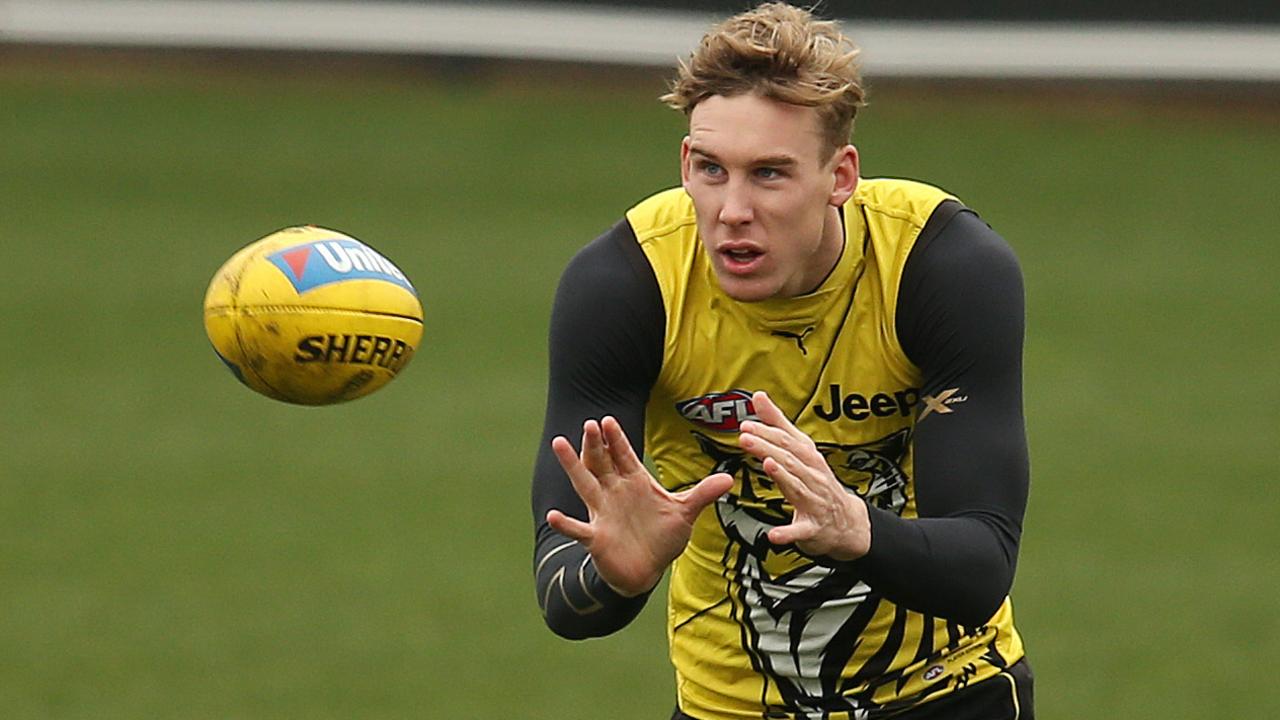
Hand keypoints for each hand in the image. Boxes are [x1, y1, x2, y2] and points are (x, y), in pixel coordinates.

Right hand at [546, 416, 733, 596]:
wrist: (646, 570)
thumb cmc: (662, 537)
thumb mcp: (684, 513)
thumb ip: (702, 494)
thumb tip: (729, 479)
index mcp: (635, 482)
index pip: (624, 455)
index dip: (616, 439)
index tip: (608, 420)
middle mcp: (615, 492)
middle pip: (602, 463)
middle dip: (595, 444)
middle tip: (588, 423)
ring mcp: (603, 513)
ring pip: (585, 484)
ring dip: (573, 465)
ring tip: (559, 444)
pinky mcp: (596, 537)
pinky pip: (578, 529)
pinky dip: (566, 524)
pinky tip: (553, 516)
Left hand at [738, 391, 870, 560]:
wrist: (849, 523)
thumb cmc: (819, 483)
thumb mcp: (802, 451)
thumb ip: (779, 424)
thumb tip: (759, 397)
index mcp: (809, 459)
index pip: (788, 441)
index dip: (768, 432)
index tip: (746, 424)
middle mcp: (814, 477)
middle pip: (790, 460)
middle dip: (768, 447)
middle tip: (745, 438)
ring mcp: (815, 502)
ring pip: (797, 487)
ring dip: (782, 476)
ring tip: (767, 465)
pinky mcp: (813, 528)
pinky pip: (800, 531)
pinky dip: (788, 533)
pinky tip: (773, 535)